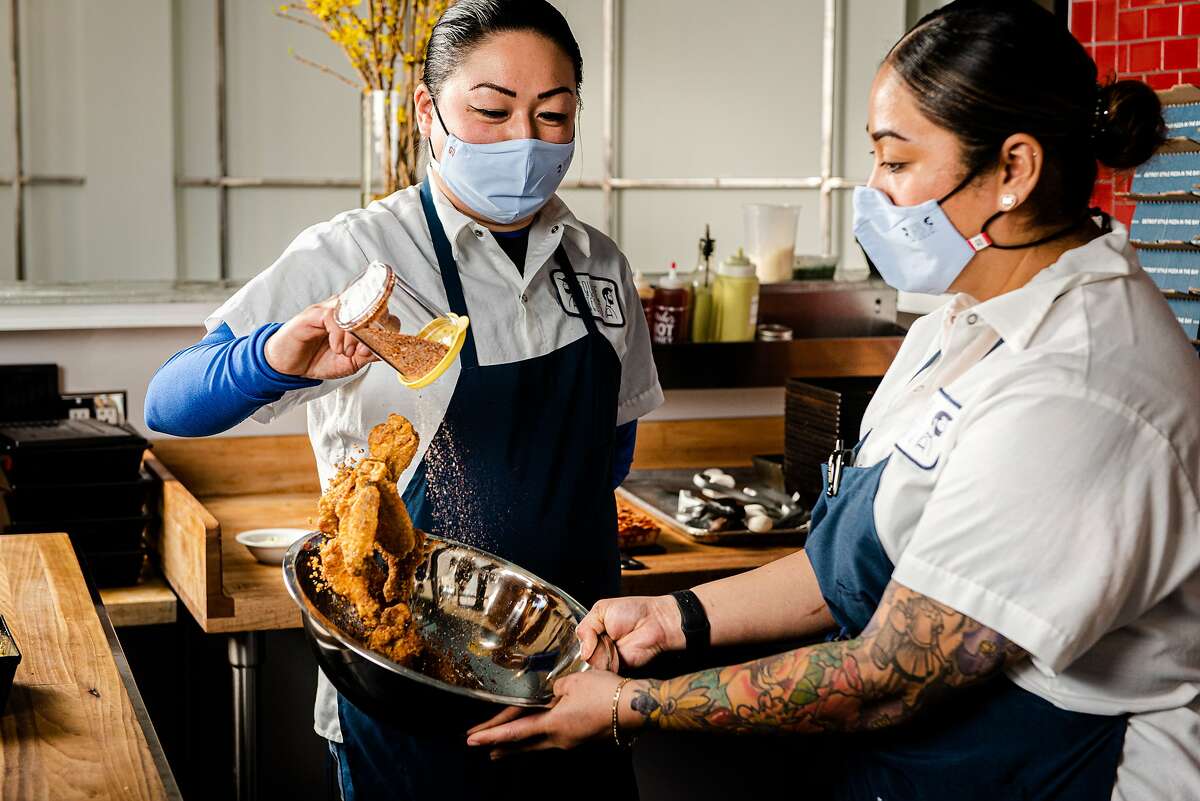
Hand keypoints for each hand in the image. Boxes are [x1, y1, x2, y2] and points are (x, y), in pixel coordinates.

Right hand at [263, 296, 378, 379]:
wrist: (288, 365)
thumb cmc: (317, 359)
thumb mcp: (350, 362)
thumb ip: (368, 355)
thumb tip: (387, 350)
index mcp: (355, 319)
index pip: (380, 311)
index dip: (387, 327)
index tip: (381, 346)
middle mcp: (344, 310)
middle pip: (370, 305)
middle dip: (373, 329)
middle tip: (365, 349)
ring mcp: (328, 309)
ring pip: (352, 310)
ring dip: (354, 334)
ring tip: (346, 352)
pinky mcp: (313, 314)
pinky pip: (333, 316)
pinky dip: (338, 334)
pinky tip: (335, 347)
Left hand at [466, 671, 640, 758]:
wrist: (635, 707)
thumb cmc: (606, 692)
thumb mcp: (573, 681)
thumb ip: (555, 688)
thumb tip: (551, 694)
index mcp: (554, 725)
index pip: (515, 732)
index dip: (491, 735)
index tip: (472, 739)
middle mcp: (560, 739)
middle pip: (522, 744)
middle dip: (499, 746)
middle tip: (480, 747)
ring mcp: (571, 743)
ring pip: (537, 745)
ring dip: (517, 746)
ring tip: (500, 751)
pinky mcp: (581, 740)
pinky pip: (552, 741)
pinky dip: (536, 740)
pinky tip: (536, 736)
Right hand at [576, 595, 684, 669]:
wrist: (655, 621)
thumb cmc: (633, 611)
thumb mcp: (601, 610)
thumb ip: (585, 628)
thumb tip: (582, 652)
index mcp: (594, 632)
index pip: (577, 641)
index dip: (581, 640)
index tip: (588, 633)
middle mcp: (599, 646)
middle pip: (583, 654)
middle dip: (590, 645)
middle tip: (605, 635)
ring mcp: (607, 658)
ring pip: (591, 663)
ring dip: (599, 653)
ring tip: (613, 641)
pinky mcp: (617, 668)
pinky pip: (603, 671)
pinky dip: (605, 663)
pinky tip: (615, 652)